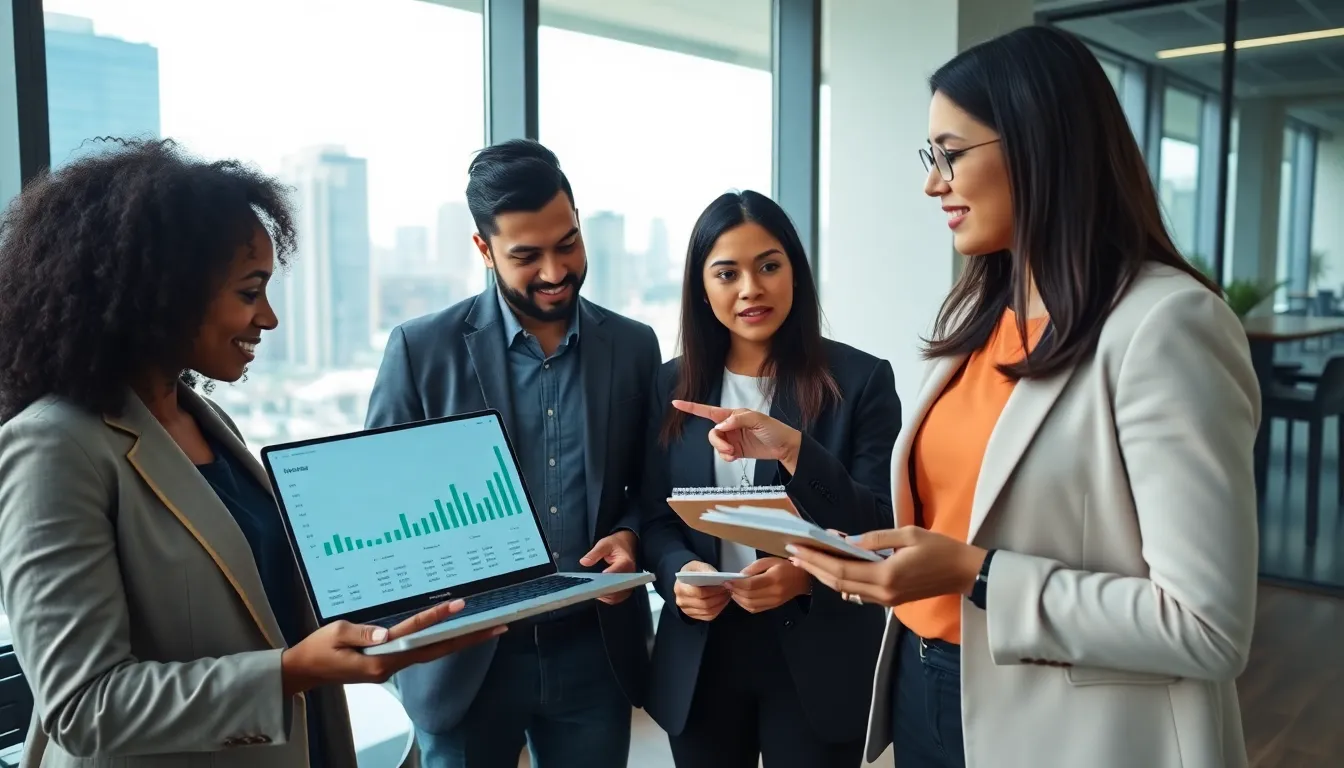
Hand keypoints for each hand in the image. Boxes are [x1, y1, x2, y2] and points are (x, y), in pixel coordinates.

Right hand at [280, 599, 503, 695]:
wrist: (304, 671)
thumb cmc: (318, 649)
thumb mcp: (335, 634)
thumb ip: (362, 631)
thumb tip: (386, 631)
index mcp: (379, 658)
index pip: (415, 635)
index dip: (437, 619)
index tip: (460, 607)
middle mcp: (390, 666)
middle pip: (435, 650)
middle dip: (467, 639)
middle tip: (497, 628)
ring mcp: (390, 667)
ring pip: (430, 653)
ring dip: (457, 641)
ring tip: (484, 630)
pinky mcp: (387, 663)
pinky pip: (418, 652)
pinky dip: (437, 642)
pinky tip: (450, 634)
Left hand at [581, 529, 637, 603]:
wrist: (628, 544)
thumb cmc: (617, 544)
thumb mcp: (604, 544)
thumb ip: (594, 553)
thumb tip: (584, 562)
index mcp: (625, 562)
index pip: (615, 575)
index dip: (605, 581)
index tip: (595, 583)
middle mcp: (630, 575)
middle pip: (616, 589)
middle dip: (602, 590)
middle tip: (589, 589)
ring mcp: (629, 583)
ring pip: (616, 596)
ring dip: (604, 595)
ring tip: (592, 591)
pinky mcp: (627, 588)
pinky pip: (617, 598)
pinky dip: (608, 598)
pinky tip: (598, 593)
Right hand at [671, 400, 802, 474]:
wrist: (784, 446)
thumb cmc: (774, 429)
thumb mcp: (758, 420)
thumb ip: (738, 420)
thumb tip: (720, 426)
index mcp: (733, 415)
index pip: (708, 410)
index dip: (692, 407)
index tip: (676, 403)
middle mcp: (730, 426)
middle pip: (712, 433)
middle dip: (717, 442)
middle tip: (729, 448)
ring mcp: (732, 439)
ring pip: (716, 445)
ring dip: (721, 450)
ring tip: (733, 453)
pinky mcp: (736, 450)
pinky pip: (723, 454)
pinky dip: (725, 457)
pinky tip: (734, 457)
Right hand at [673, 560, 731, 620]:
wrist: (686, 581)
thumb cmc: (692, 573)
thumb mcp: (697, 566)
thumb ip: (705, 569)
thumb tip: (714, 575)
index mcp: (680, 587)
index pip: (698, 592)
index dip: (713, 590)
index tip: (723, 586)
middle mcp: (682, 601)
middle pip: (704, 604)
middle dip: (719, 598)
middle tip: (728, 590)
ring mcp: (687, 610)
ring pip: (707, 611)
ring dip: (720, 604)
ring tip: (727, 595)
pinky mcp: (694, 616)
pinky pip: (708, 616)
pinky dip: (718, 610)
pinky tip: (723, 602)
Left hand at [725, 557, 810, 613]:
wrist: (802, 579)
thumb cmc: (786, 567)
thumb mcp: (770, 560)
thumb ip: (754, 567)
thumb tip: (740, 575)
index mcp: (773, 578)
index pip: (750, 584)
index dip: (736, 584)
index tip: (727, 580)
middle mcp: (774, 592)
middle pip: (749, 596)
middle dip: (735, 591)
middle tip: (727, 585)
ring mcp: (774, 601)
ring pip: (750, 605)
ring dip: (738, 599)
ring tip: (732, 591)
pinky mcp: (773, 606)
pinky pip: (755, 609)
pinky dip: (745, 605)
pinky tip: (740, 598)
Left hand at [786, 527, 986, 607]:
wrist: (964, 573)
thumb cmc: (940, 549)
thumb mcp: (908, 534)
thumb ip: (875, 539)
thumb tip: (847, 541)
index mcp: (886, 575)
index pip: (840, 570)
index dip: (815, 560)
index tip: (796, 548)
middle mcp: (883, 593)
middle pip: (838, 583)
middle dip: (813, 568)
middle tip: (792, 554)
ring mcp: (886, 600)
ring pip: (846, 590)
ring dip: (824, 576)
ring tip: (806, 561)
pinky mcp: (890, 600)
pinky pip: (858, 593)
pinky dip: (841, 581)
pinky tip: (831, 569)